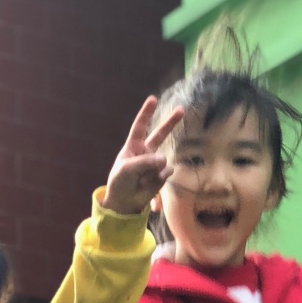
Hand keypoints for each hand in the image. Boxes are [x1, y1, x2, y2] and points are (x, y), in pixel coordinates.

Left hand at [103, 96, 184, 215]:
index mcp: (133, 146)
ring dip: (154, 169)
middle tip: (181, 110)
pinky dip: (159, 178)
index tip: (152, 99)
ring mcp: (155, 164)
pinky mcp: (161, 175)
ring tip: (142, 179)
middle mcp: (146, 152)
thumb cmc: (120, 182)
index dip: (146, 113)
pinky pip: (166, 172)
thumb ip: (144, 162)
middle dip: (170, 123)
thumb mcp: (126, 169)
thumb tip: (164, 161)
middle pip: (160, 134)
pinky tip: (151, 183)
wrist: (124, 203)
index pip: (140, 126)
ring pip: (162, 160)